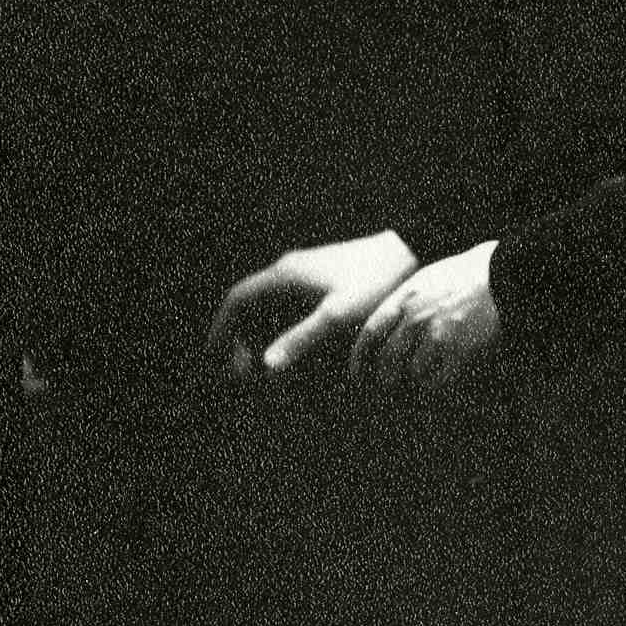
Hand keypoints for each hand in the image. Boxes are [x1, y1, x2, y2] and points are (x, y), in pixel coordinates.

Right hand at [211, 230, 418, 375]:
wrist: (410, 253)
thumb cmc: (375, 284)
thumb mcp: (338, 316)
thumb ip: (301, 340)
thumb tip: (266, 367)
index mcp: (285, 276)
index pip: (237, 300)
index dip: (222, 330)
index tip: (215, 357)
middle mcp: (290, 270)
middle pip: (250, 306)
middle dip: (241, 339)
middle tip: (244, 372)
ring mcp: (306, 273)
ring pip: (270, 307)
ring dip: (262, 335)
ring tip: (267, 367)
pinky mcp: (323, 278)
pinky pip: (289, 305)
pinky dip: (282, 328)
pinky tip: (296, 350)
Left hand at [355, 240, 502, 389]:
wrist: (503, 275)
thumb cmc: (465, 276)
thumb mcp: (426, 278)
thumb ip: (402, 301)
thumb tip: (384, 328)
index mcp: (405, 298)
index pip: (371, 333)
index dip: (360, 358)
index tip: (358, 373)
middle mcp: (417, 317)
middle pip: (387, 360)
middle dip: (384, 379)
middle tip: (386, 387)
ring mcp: (439, 335)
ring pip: (412, 373)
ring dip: (412, 382)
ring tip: (416, 384)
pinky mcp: (461, 351)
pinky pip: (438, 380)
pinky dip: (433, 386)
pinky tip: (437, 383)